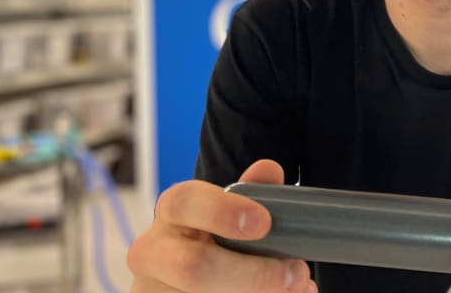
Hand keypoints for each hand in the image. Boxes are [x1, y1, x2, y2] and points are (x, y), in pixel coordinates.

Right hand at [127, 159, 317, 291]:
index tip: (264, 223)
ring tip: (297, 290)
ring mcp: (154, 289)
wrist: (178, 278)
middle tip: (296, 274)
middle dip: (253, 274)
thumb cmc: (211, 236)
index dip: (223, 211)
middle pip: (193, 267)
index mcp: (172, 212)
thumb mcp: (226, 212)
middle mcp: (153, 252)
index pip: (185, 202)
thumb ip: (249, 192)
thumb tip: (269, 170)